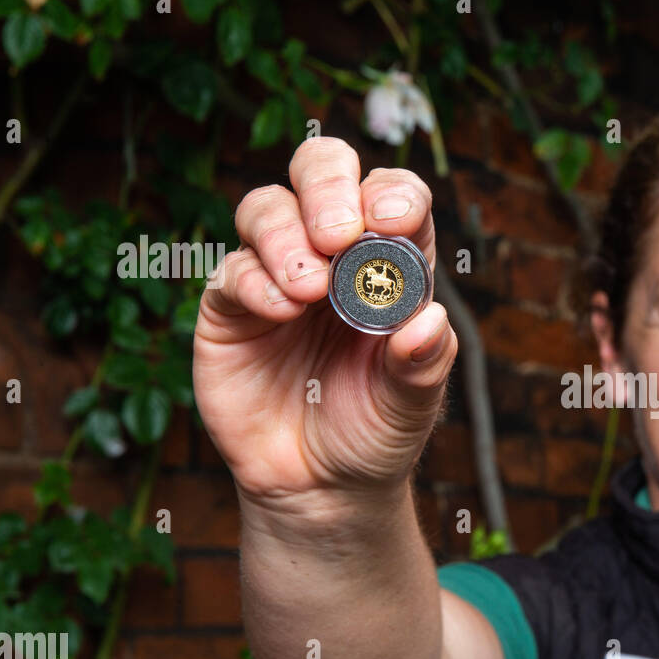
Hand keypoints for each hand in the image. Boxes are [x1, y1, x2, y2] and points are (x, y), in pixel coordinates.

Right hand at [193, 136, 456, 506]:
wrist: (321, 486)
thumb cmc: (376, 431)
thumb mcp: (412, 405)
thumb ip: (423, 364)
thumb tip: (428, 322)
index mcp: (392, 264)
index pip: (394, 198)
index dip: (394, 195)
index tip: (394, 221)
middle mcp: (334, 255)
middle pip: (322, 172)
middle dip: (329, 187)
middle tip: (339, 236)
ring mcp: (278, 273)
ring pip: (267, 208)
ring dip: (287, 238)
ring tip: (310, 288)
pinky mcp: (230, 307)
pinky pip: (232, 270)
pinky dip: (255, 281)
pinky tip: (282, 312)